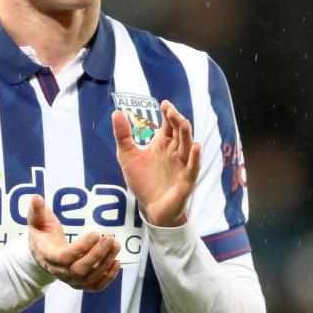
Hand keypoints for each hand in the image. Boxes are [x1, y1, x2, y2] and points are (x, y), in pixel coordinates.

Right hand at [27, 194, 120, 291]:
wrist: (42, 254)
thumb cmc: (42, 234)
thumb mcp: (37, 221)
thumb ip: (37, 210)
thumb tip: (36, 197)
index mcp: (49, 256)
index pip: (65, 257)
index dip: (82, 247)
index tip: (96, 233)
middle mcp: (59, 272)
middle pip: (80, 269)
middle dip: (97, 254)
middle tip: (110, 238)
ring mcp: (70, 280)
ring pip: (90, 278)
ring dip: (106, 263)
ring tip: (116, 245)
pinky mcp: (80, 283)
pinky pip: (95, 286)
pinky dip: (108, 277)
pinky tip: (116, 262)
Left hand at [111, 100, 200, 226]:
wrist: (150, 209)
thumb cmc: (143, 181)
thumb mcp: (127, 156)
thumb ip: (123, 135)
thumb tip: (116, 111)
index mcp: (164, 143)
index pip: (169, 124)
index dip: (168, 113)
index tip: (164, 104)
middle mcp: (175, 151)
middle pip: (180, 132)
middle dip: (177, 120)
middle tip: (171, 111)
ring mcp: (182, 165)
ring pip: (187, 146)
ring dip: (186, 134)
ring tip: (183, 122)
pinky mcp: (186, 180)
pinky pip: (192, 167)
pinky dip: (195, 157)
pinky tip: (196, 147)